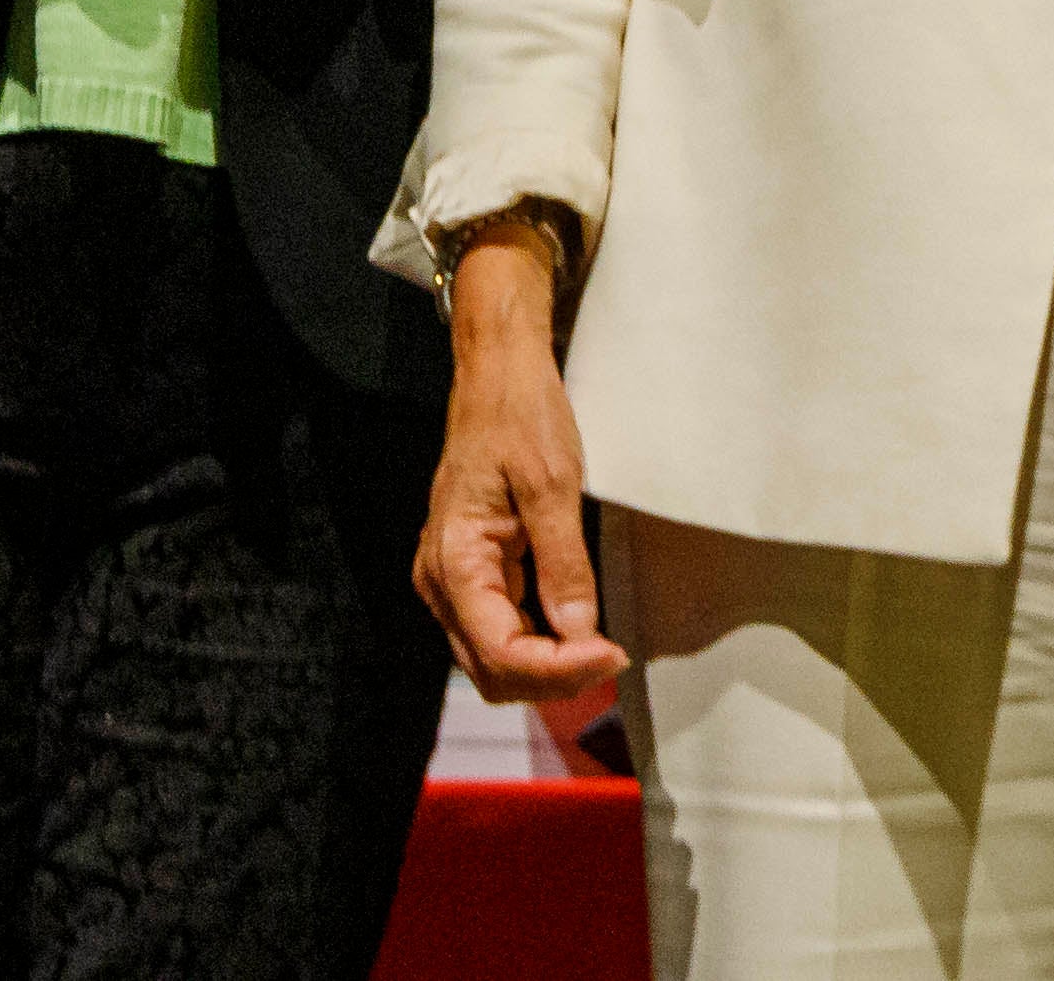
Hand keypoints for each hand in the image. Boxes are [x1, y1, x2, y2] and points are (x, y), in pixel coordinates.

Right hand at [417, 220, 624, 701]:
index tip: (612, 653)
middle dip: (551, 679)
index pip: (500, 651)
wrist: (496, 373)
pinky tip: (576, 628)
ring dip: (545, 669)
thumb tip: (581, 633)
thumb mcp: (552, 485)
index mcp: (454, 560)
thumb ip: (564, 564)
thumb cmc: (519, 414)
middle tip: (612, 658)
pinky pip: (499, 628)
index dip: (558, 669)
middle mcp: (441, 581)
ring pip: (493, 659)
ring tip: (601, 649)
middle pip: (491, 670)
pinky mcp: (472, 572)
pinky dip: (538, 644)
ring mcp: (453, 580)